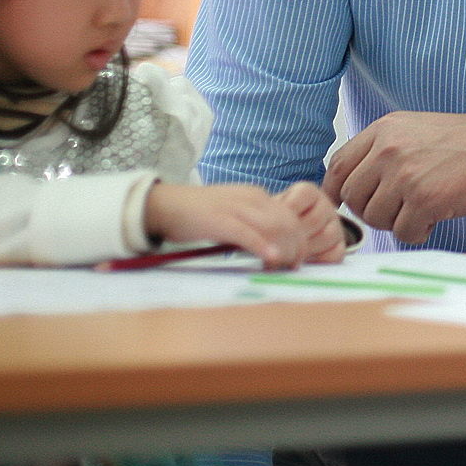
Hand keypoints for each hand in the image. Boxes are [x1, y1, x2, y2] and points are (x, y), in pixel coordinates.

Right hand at [144, 181, 347, 268]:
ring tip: (282, 268)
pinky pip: (248, 233)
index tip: (298, 260)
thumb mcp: (234, 215)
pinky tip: (271, 259)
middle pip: (289, 223)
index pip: (292, 217)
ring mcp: (237, 207)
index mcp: (257, 196)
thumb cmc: (199, 215)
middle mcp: (253, 198)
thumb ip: (253, 226)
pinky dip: (263, 247)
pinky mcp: (220, 219)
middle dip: (297, 247)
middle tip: (293, 268)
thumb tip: (274, 249)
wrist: (165, 204)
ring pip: (275, 227)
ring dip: (284, 250)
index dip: (300, 240)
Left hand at [323, 111, 465, 243]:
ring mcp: (406, 174)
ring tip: (420, 211)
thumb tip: (352, 184)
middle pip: (353, 196)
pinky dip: (417, 233)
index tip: (341, 204)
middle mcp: (389, 149)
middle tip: (396, 209)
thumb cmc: (462, 142)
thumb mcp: (413, 130)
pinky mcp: (424, 199)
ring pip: (375, 218)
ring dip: (395, 223)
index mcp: (384, 129)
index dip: (336, 190)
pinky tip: (433, 219)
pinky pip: (403, 232)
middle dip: (370, 210)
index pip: (339, 164)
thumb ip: (381, 150)